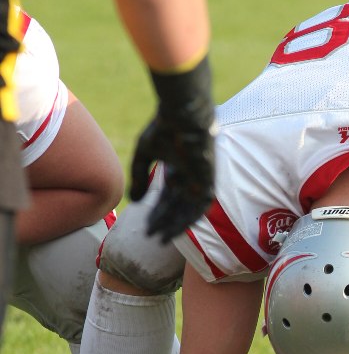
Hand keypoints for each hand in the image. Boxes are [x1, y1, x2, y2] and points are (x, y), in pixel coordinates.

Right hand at [130, 116, 215, 242]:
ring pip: (189, 211)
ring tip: (161, 238)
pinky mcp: (208, 181)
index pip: (168, 199)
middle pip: (177, 207)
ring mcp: (201, 180)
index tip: (146, 227)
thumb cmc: (164, 129)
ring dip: (175, 225)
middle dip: (164, 222)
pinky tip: (174, 229)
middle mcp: (191, 178)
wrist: (183, 115)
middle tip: (150, 235)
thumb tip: (134, 202)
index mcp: (178, 171)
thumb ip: (139, 177)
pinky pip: (200, 208)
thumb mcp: (145, 154)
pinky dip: (187, 219)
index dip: (157, 213)